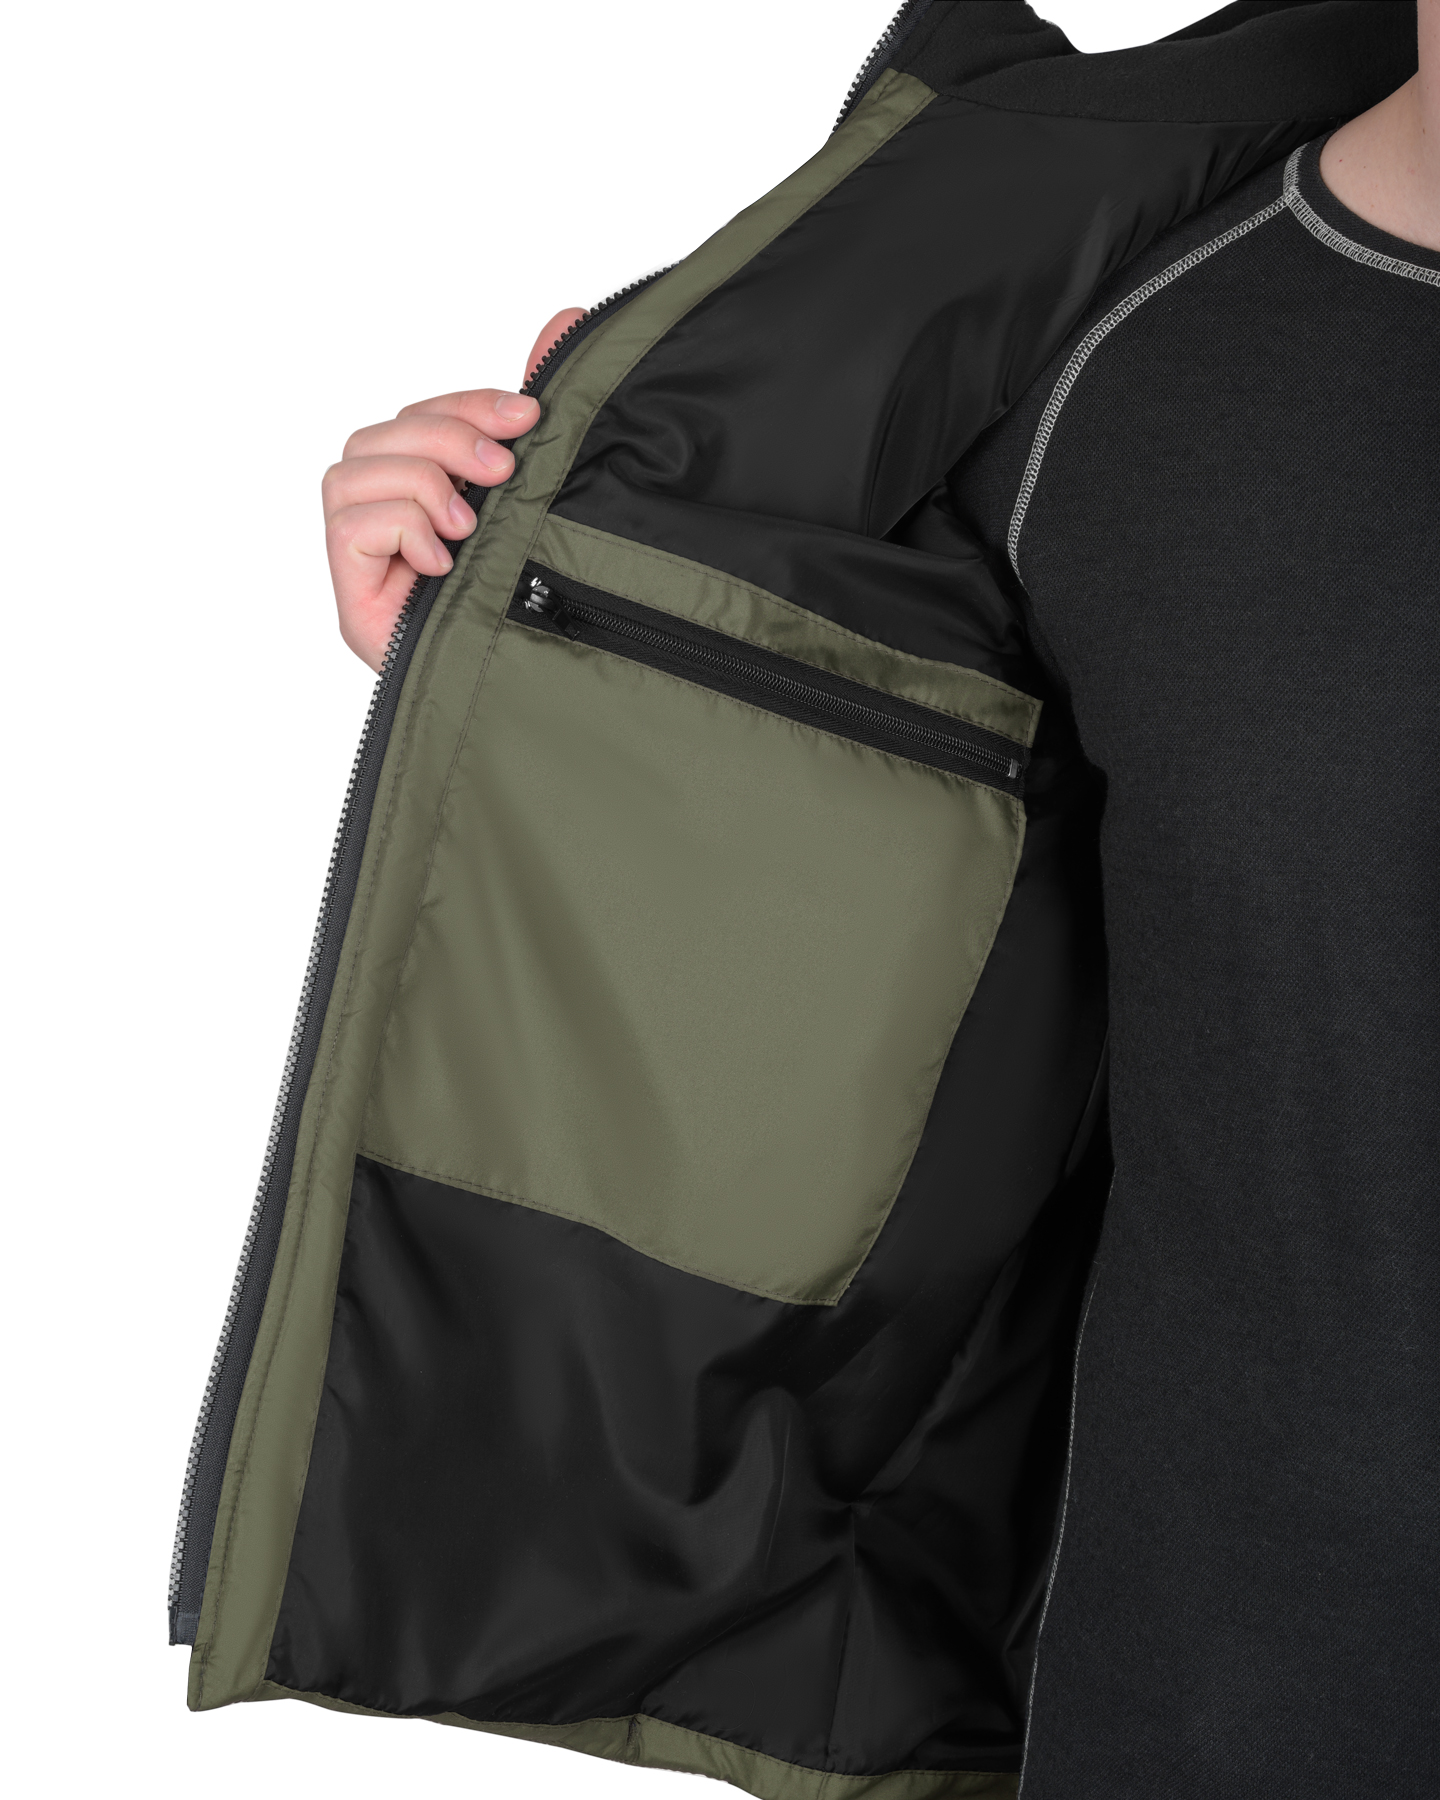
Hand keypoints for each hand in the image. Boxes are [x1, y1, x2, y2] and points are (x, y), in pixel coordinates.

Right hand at [324, 307, 585, 668]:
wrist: (528, 696)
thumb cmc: (530, 600)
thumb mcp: (538, 496)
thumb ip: (534, 419)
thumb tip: (566, 318)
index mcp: (427, 488)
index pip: (420, 414)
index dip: (468, 402)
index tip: (529, 413)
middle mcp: (386, 515)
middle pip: (383, 433)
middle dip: (446, 438)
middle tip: (501, 473)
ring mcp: (362, 556)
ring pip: (356, 471)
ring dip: (423, 486)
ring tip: (469, 527)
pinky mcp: (351, 593)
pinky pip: (350, 524)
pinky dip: (402, 528)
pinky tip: (443, 562)